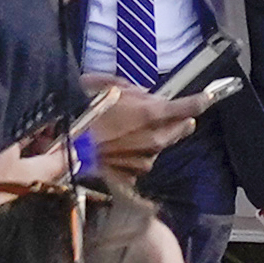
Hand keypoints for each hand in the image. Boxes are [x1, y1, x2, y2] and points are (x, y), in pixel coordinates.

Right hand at [84, 84, 201, 180]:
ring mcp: (143, 159)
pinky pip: (142, 161)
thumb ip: (135, 91)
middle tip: (172, 115)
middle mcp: (153, 139)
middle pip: (181, 129)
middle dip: (180, 121)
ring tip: (131, 132)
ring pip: (161, 146)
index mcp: (150, 114)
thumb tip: (149, 96)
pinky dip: (137, 154)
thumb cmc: (76, 113)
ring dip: (155, 139)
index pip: (189, 107)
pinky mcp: (132, 175)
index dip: (200, 101)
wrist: (56, 148)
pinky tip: (118, 149)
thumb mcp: (104, 87)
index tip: (207, 97)